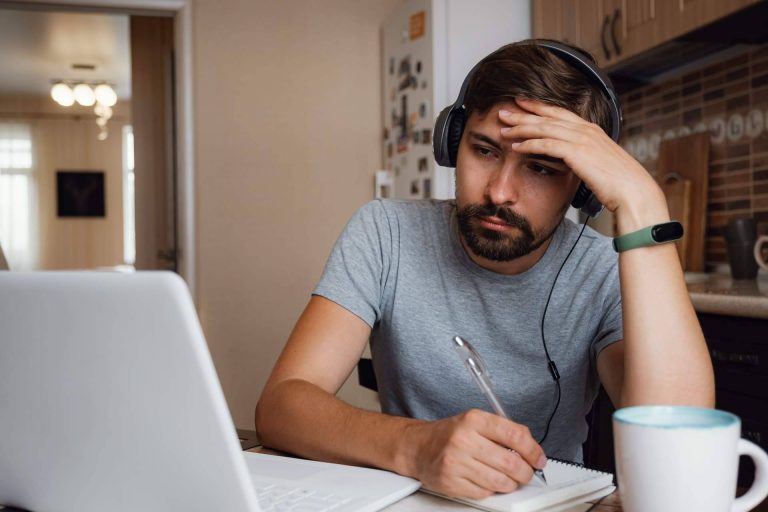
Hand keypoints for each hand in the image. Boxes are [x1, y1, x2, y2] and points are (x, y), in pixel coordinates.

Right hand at [399, 409, 545, 498]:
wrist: (418, 447)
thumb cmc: (449, 435)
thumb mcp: (475, 421)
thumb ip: (502, 431)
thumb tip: (531, 449)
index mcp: (473, 419)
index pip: (515, 435)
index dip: (533, 450)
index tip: (539, 458)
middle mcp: (464, 439)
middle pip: (511, 463)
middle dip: (525, 472)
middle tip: (526, 472)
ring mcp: (456, 462)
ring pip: (500, 482)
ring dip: (510, 483)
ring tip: (507, 478)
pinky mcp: (451, 482)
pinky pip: (484, 492)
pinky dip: (490, 489)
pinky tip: (485, 479)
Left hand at [499, 98, 669, 232]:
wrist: (633, 191)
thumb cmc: (618, 182)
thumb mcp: (598, 163)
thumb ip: (584, 155)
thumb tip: (572, 158)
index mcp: (591, 129)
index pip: (559, 112)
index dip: (538, 106)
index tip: (521, 102)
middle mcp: (585, 130)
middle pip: (547, 117)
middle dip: (523, 113)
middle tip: (503, 111)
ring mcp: (582, 139)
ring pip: (544, 128)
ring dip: (521, 127)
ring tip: (503, 128)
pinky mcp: (577, 153)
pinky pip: (546, 145)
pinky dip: (529, 144)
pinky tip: (515, 146)